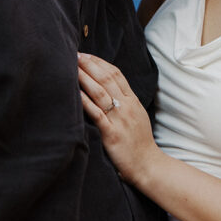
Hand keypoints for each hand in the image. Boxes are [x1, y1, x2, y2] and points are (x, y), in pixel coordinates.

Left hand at [77, 52, 161, 185]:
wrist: (148, 165)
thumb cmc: (139, 142)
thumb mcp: (137, 115)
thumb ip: (125, 101)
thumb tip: (109, 88)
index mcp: (133, 101)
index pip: (116, 74)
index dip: (100, 62)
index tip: (86, 55)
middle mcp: (127, 106)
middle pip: (107, 79)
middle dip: (90, 65)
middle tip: (76, 54)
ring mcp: (120, 120)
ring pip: (101, 92)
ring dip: (85, 77)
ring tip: (72, 67)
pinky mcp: (112, 134)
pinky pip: (97, 114)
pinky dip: (85, 101)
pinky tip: (76, 93)